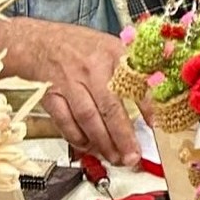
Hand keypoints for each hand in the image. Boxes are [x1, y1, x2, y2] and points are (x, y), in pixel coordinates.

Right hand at [0, 17, 143, 166]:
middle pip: (109, 106)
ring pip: (88, 118)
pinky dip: (77, 138)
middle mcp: (93, 68)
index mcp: (114, 53)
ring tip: (115, 157)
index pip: (135, 81)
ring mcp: (70, 82)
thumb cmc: (83, 48)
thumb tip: (158, 96)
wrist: (41, 42)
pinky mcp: (52, 95)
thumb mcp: (113, 47)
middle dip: (122, 136)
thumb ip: (134, 69)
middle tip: (132, 156)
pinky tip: (89, 148)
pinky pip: (65, 122)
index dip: (147, 105)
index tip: (156, 125)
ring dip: (102, 143)